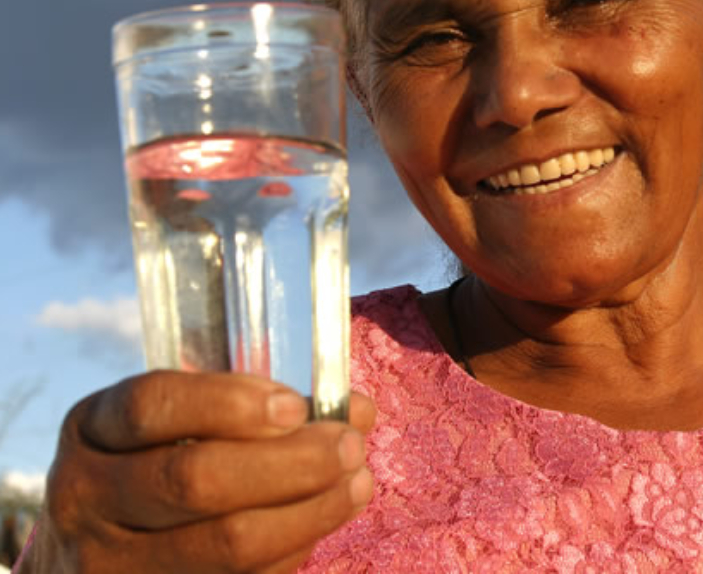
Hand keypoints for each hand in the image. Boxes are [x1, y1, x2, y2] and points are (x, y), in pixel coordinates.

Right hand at [20, 371, 375, 573]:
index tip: (294, 406)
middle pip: (195, 479)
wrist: (98, 551)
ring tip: (357, 483)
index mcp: (93, 432)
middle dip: (290, 461)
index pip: (152, 406)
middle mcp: (87, 499)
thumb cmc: (158, 465)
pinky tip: (322, 522)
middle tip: (347, 446)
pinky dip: (292, 551)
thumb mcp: (180, 423)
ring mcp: (110, 564)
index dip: (228, 403)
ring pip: (225, 544)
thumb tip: (355, 410)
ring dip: (310, 511)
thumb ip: (258, 407)